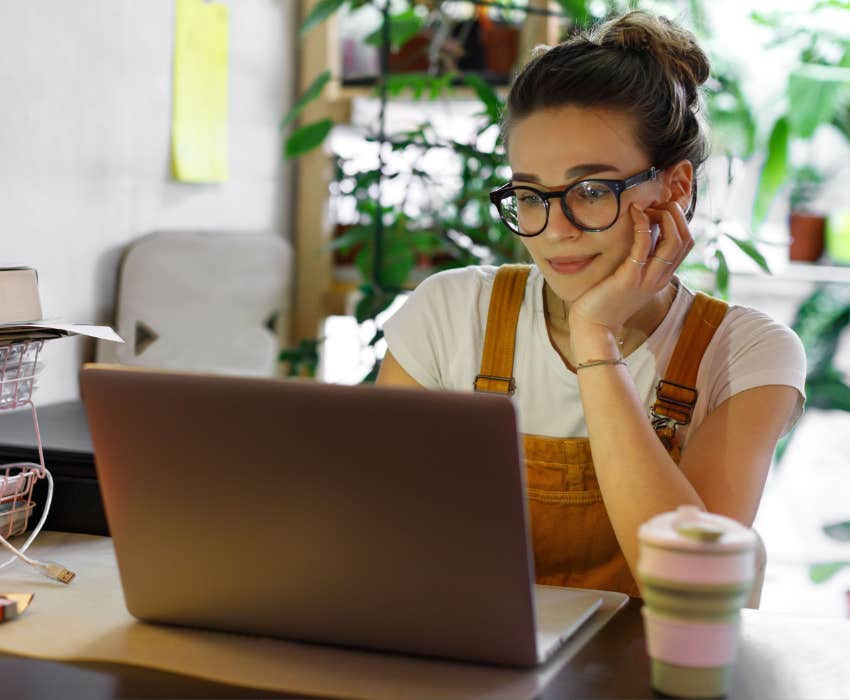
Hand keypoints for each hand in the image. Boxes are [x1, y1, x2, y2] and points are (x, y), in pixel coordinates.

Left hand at [567, 200, 693, 353]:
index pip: (686, 244)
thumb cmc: (606, 301)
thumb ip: (640, 260)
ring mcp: (647, 279)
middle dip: (676, 215)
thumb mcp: (630, 278)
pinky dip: (642, 225)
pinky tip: (634, 213)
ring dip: (665, 217)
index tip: (661, 209)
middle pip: (686, 240)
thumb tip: (641, 233)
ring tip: (648, 206)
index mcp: (662, 277)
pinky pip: (644, 246)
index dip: (679, 221)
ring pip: (674, 242)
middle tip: (657, 203)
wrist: (594, 326)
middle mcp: (660, 278)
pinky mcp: (629, 278)